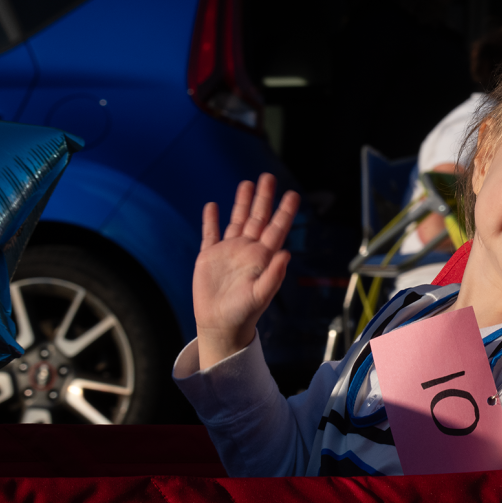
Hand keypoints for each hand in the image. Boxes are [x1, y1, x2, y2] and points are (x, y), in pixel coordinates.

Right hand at [194, 174, 299, 369]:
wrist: (221, 325)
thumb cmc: (244, 313)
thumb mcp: (261, 295)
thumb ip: (274, 274)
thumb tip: (286, 253)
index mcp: (262, 257)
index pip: (275, 229)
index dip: (284, 212)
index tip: (291, 194)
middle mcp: (247, 250)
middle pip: (257, 218)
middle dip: (263, 198)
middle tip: (268, 177)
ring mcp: (228, 252)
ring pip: (236, 221)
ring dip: (241, 203)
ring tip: (246, 183)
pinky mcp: (209, 257)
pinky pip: (210, 234)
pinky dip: (211, 220)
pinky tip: (213, 206)